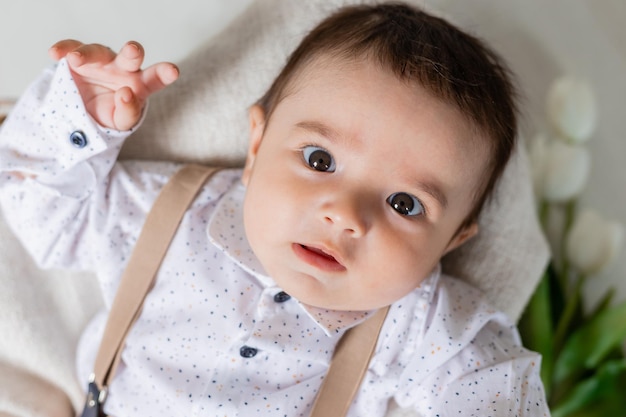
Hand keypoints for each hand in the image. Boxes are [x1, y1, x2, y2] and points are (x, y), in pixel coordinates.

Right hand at [49, 40, 178, 130]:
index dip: (164, 73)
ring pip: (97, 51)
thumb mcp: (122, 121)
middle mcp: (123, 68)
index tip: (173, 71)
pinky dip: (64, 49)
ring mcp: (101, 61)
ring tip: (75, 60)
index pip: (155, 78)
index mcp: (140, 85)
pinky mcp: (79, 59)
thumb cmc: (112, 114)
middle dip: (132, 53)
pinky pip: (71, 49)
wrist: (86, 111)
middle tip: (132, 51)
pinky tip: (56, 54)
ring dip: (87, 53)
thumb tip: (125, 94)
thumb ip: (128, 112)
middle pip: (130, 57)